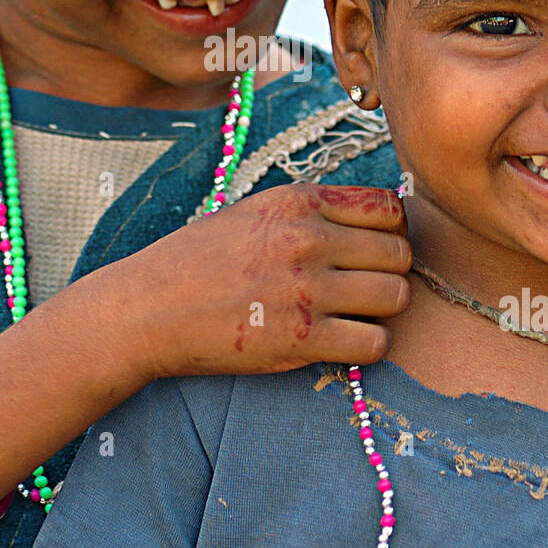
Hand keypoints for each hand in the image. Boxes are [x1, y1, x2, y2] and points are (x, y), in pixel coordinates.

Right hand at [103, 184, 411, 380]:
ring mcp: (305, 289)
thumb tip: (377, 218)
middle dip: (390, 272)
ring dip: (383, 310)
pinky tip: (341, 341)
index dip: (391, 231)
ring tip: (354, 315)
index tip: (373, 249)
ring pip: (395, 297)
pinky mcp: (301, 339)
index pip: (388, 207)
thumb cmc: (198, 261)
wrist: (148, 310)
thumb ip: (311, 212)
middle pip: (400, 253)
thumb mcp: (254, 213)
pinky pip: (374, 343)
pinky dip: (366, 346)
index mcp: (297, 202)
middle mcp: (306, 239)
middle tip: (365, 287)